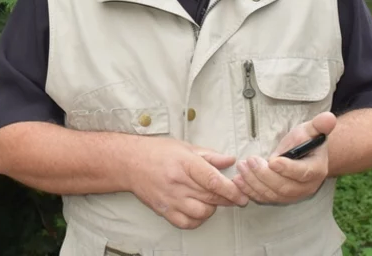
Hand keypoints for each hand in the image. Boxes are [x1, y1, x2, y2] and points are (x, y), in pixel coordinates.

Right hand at [126, 137, 248, 228]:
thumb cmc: (157, 152)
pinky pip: (187, 223)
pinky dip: (197, 220)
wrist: (129, 162)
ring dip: (212, 209)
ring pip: (201, 212)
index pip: (213, 180)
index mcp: (185, 163)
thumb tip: (230, 160)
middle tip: (235, 197)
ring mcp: (170, 198)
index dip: (231, 189)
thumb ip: (209, 155)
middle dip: (227, 199)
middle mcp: (178, 182)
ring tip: (212, 200)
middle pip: (210, 197)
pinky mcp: (164, 210)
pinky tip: (198, 210)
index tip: (242, 194)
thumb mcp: (185, 147)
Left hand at [233, 112, 335, 204]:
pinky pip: (264, 198)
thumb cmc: (306, 141)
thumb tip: (329, 117)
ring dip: (254, 182)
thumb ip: (319, 125)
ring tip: (241, 167)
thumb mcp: (311, 130)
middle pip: (284, 186)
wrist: (305, 155)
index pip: (302, 173)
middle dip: (264, 175)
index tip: (272, 160)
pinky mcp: (280, 198)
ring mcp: (293, 195)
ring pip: (272, 194)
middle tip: (249, 161)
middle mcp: (306, 187)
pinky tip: (238, 181)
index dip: (287, 168)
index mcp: (316, 169)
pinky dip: (250, 191)